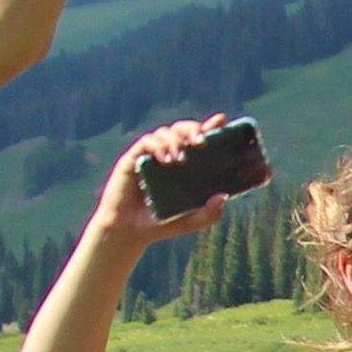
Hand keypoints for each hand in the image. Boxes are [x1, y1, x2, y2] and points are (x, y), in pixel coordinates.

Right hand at [95, 122, 232, 250]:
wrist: (128, 231)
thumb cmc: (159, 224)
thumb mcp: (189, 222)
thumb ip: (208, 214)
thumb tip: (224, 197)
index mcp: (185, 166)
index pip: (198, 140)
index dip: (210, 127)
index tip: (221, 120)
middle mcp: (169, 156)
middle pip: (182, 129)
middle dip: (192, 129)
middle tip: (201, 142)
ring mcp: (151, 156)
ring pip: (165, 132)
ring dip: (175, 140)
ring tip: (179, 159)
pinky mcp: (133, 159)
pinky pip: (146, 141)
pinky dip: (157, 145)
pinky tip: (164, 159)